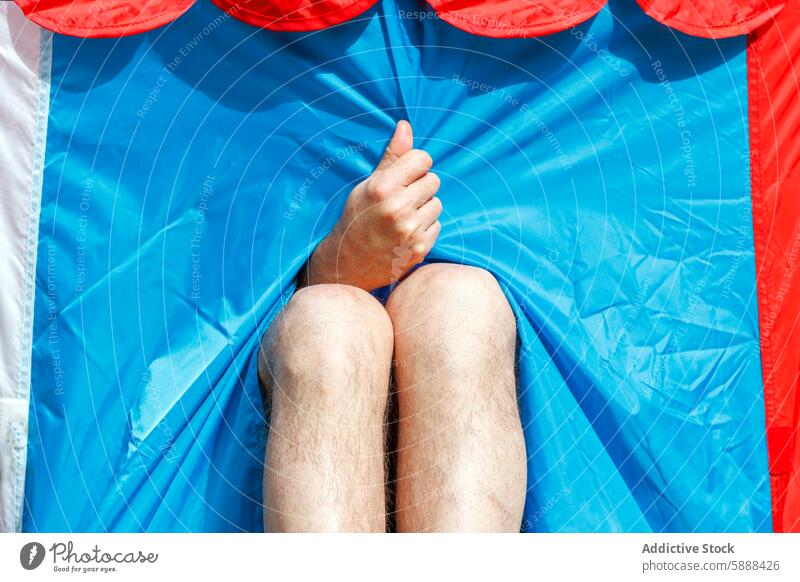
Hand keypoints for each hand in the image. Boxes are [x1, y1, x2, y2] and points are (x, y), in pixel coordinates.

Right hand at [303, 120, 441, 290]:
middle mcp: (398, 209)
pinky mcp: (420, 248)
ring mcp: (411, 231)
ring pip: (437, 203)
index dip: (416, 165)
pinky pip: (437, 225)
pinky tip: (406, 233)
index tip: (405, 175)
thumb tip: (406, 126)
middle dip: (420, 187)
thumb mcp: (368, 184)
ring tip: (403, 217)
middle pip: (433, 181)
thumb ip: (392, 157)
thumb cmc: (357, 218)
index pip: (422, 159)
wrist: (349, 262)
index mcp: (382, 188)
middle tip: (401, 199)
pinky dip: (425, 227)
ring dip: (424, 208)